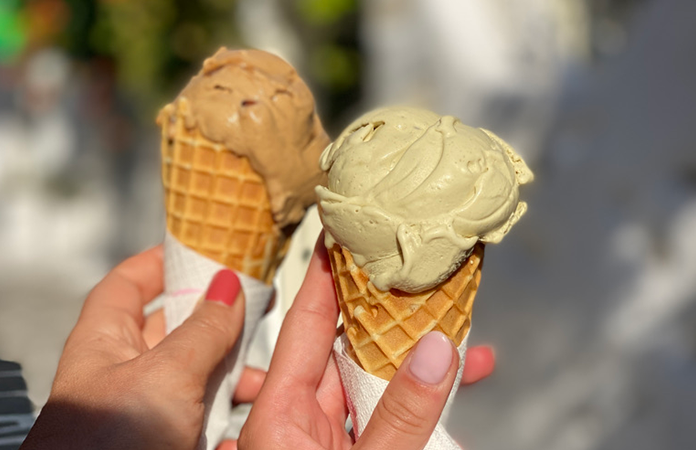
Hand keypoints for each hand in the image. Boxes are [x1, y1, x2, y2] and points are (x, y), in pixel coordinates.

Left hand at [21, 246, 262, 449]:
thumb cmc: (110, 445)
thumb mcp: (166, 376)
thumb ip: (203, 330)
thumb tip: (228, 284)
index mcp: (106, 341)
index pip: (128, 285)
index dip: (159, 262)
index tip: (198, 248)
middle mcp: (124, 370)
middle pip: (170, 324)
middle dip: (212, 313)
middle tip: (253, 300)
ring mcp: (146, 406)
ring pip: (194, 369)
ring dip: (230, 364)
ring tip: (264, 365)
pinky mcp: (167, 438)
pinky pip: (203, 408)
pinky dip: (230, 402)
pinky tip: (255, 404)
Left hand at [225, 237, 493, 449]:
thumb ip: (401, 416)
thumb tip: (437, 349)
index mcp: (280, 410)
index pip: (306, 321)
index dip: (324, 273)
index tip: (342, 229)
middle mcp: (302, 417)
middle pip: (349, 345)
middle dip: (390, 311)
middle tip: (423, 272)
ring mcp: (328, 436)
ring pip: (375, 380)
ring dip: (420, 358)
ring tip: (469, 332)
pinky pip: (387, 415)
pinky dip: (423, 400)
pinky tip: (464, 384)